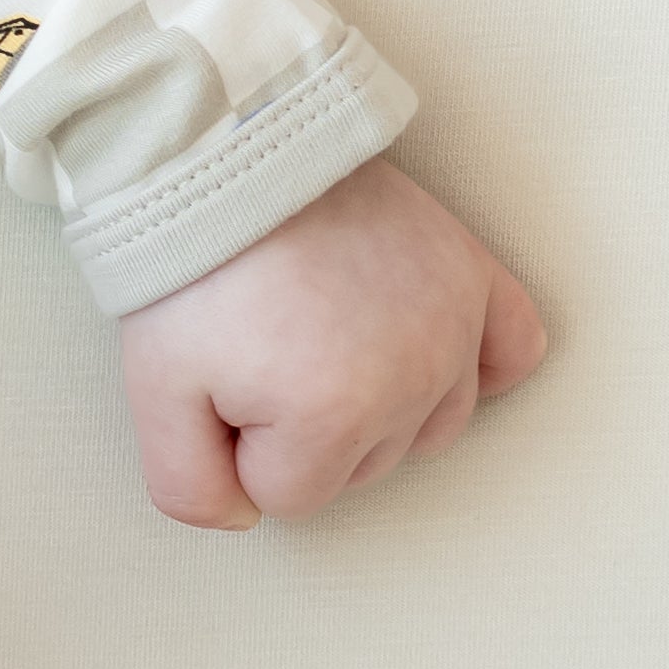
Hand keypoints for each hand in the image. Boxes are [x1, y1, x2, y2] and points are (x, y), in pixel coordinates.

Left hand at [117, 156, 546, 529]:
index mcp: (335, 417)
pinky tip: (431, 355)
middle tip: (255, 348)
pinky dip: (482, 362)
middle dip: (299, 427)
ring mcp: (453, 324)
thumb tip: (243, 518)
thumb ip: (188, 486)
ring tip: (314, 334)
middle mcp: (416, 379)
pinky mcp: (473, 273)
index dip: (237, 445)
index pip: (288, 495)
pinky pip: (515, 350)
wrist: (223, 150)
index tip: (215, 378)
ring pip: (427, 425)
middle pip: (360, 466)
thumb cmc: (189, 268)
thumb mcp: (153, 389)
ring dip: (376, 402)